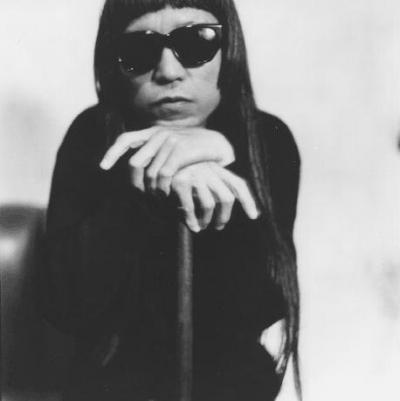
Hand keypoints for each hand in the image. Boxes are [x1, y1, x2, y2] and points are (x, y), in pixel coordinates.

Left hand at [99, 126, 234, 194]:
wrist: (217, 145)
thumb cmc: (194, 151)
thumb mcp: (173, 146)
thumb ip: (157, 153)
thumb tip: (140, 169)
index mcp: (154, 132)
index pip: (126, 139)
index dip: (113, 152)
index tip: (103, 167)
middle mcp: (159, 134)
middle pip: (135, 163)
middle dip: (135, 185)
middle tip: (141, 200)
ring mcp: (169, 141)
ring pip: (149, 173)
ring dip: (152, 192)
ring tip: (157, 203)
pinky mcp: (180, 151)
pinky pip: (163, 175)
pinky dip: (163, 189)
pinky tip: (167, 196)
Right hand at [170, 162, 258, 231]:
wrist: (154, 162)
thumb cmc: (178, 174)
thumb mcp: (198, 178)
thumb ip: (211, 190)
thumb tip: (225, 210)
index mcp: (216, 168)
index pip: (237, 184)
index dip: (248, 201)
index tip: (253, 216)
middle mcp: (208, 169)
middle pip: (227, 197)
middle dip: (224, 216)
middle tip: (219, 226)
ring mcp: (194, 174)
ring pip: (209, 204)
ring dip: (206, 220)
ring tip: (202, 226)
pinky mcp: (179, 181)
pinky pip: (190, 208)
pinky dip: (192, 221)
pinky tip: (192, 227)